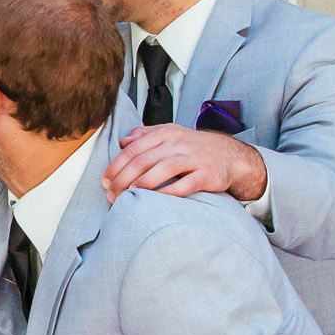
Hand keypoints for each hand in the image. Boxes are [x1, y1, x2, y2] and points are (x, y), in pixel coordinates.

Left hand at [102, 124, 267, 203]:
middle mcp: (178, 143)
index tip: (104, 182)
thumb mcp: (171, 134)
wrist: (230, 155)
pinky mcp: (207, 174)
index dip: (116, 166)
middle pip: (144, 160)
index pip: (133, 149)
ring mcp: (194, 158)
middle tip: (111, 195)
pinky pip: (186, 184)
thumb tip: (123, 141)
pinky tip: (154, 200)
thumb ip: (146, 136)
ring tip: (127, 197)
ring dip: (142, 184)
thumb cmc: (193, 147)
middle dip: (123, 179)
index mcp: (165, 133)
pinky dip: (168, 192)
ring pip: (163, 169)